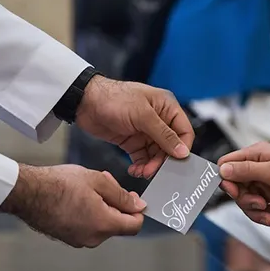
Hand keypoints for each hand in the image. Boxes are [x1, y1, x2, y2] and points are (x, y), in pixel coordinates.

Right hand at [0, 164, 144, 246]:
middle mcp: (93, 238)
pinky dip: (89, 215)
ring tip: (88, 189)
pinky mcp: (67, 238)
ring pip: (102, 225)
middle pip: (118, 224)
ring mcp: (78, 240)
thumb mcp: (98, 180)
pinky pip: (87, 227)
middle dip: (117, 204)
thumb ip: (122, 195)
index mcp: (104, 224)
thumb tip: (138, 206)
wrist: (27, 193)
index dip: (137, 211)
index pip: (135, 225)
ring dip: (102, 208)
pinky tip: (77, 198)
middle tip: (106, 184)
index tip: (133, 198)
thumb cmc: (59, 184)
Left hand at [76, 76, 194, 178]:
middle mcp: (158, 119)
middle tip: (153, 171)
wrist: (85, 102)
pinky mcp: (132, 141)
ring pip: (156, 155)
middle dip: (163, 160)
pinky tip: (135, 170)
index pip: (184, 131)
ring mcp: (145, 131)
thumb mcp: (143, 116)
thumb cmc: (114, 99)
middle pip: (170, 147)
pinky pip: (143, 157)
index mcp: (166, 107)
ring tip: (142, 172)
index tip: (176, 162)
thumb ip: (164, 135)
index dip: (182, 148)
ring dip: (151, 165)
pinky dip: (141, 166)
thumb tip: (182, 151)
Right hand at [218, 142, 269, 225]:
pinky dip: (263, 213)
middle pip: (234, 185)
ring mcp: (264, 181)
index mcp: (258, 154)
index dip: (227, 180)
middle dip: (244, 199)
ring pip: (244, 199)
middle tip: (260, 204)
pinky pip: (256, 207)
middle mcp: (258, 166)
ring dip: (255, 210)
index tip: (236, 192)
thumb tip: (222, 169)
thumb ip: (246, 170)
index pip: (227, 164)